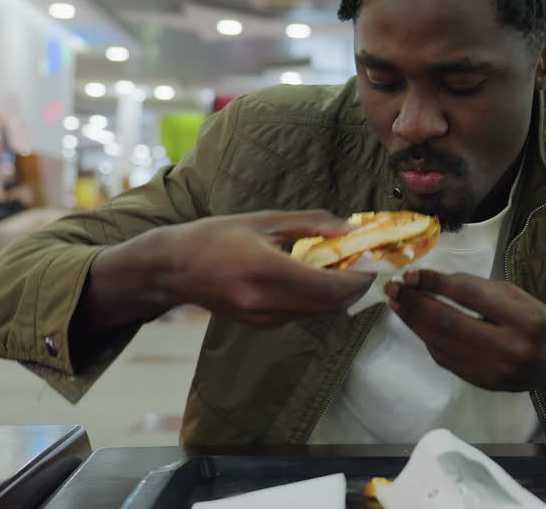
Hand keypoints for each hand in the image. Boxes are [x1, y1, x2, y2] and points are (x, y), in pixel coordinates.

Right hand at [161, 210, 372, 325]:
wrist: (172, 269)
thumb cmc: (215, 236)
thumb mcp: (263, 220)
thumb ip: (312, 224)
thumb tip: (353, 228)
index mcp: (266, 270)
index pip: (330, 286)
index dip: (359, 277)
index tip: (372, 261)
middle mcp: (266, 302)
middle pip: (332, 305)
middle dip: (355, 287)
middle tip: (364, 264)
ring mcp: (264, 318)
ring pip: (320, 312)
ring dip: (339, 293)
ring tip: (342, 266)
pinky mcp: (261, 324)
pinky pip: (303, 314)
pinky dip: (318, 298)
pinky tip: (315, 276)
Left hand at [385, 270, 545, 391]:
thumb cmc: (535, 321)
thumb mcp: (515, 295)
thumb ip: (476, 287)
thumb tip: (429, 281)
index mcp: (522, 320)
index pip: (469, 296)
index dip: (435, 283)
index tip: (412, 273)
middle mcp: (508, 349)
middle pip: (448, 322)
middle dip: (415, 303)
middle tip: (395, 287)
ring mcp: (492, 371)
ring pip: (440, 343)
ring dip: (413, 321)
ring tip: (397, 302)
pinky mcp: (480, 383)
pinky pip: (444, 358)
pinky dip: (426, 338)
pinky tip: (416, 323)